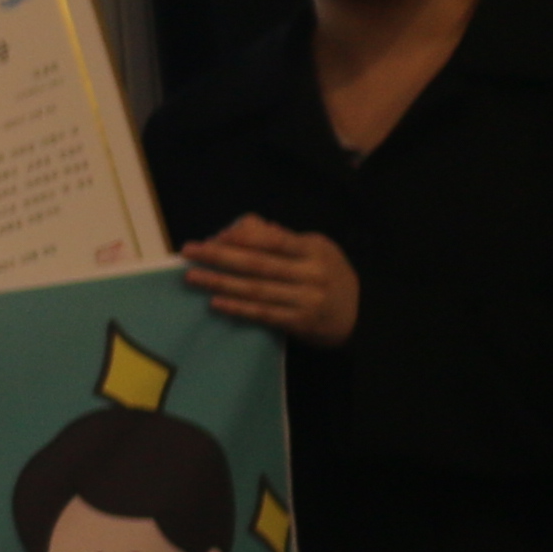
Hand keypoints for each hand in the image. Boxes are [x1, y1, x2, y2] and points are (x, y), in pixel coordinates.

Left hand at [184, 216, 358, 346]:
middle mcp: (311, 274)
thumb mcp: (315, 248)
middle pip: (258, 264)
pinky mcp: (300, 323)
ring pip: (256, 290)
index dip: (241, 237)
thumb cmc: (328, 274)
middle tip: (189, 252)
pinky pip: (263, 314)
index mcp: (313, 250)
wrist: (362, 315)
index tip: (212, 236)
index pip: (274, 240)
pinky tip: (215, 302)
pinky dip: (237, 308)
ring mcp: (306, 300)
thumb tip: (239, 228)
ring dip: (220, 283)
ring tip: (192, 277)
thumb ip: (280, 237)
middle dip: (219, 256)